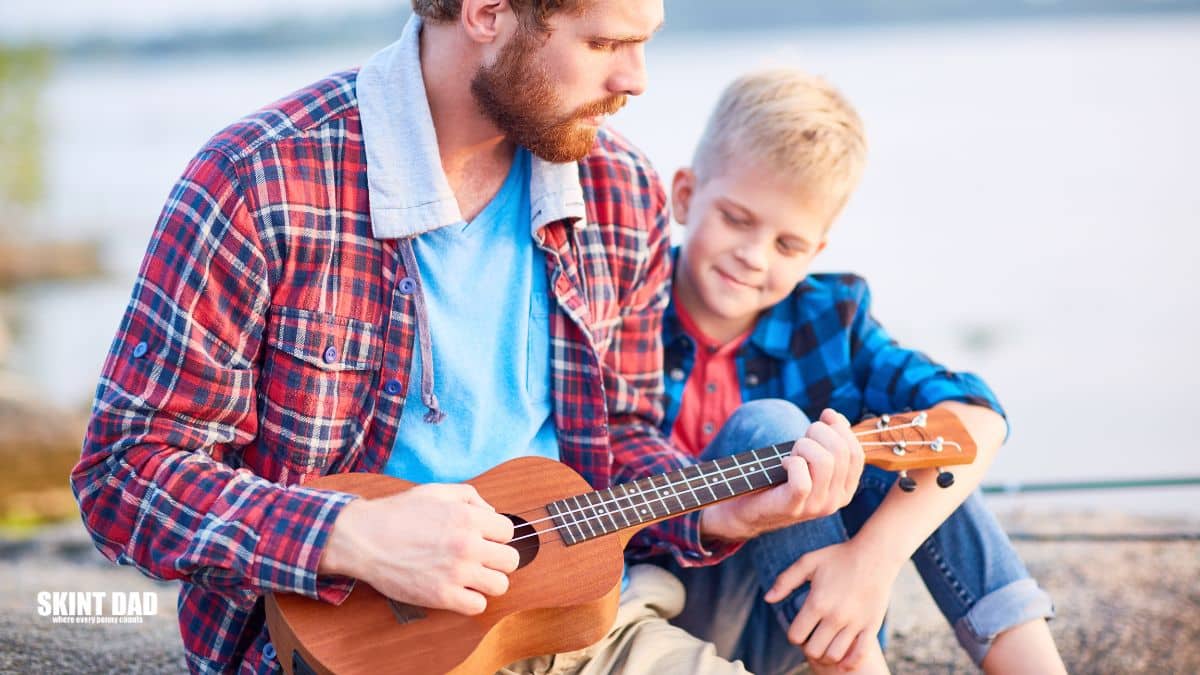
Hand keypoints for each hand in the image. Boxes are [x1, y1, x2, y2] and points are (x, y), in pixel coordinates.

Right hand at [318, 483, 518, 615]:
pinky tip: (459, 591)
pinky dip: (471, 601)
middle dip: (497, 559)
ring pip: (501, 585)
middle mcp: (467, 544)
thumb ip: (470, 496)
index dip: (496, 535)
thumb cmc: (399, 513)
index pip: (508, 531)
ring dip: (488, 582)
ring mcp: (456, 572)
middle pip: (511, 560)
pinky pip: (478, 606)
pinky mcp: (442, 596)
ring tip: (472, 577)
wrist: (364, 538)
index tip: (482, 539)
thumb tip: (493, 512)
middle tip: (480, 559)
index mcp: (468, 517)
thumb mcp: (436, 491)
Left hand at [700, 409, 863, 541]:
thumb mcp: (809, 457)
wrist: (749, 509)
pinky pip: (802, 480)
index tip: (825, 416)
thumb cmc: (779, 477)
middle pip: (841, 452)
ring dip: (804, 446)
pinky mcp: (794, 508)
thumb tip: (832, 415)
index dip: (841, 429)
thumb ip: (826, 439)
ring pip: (824, 462)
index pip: (856, 453)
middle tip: (800, 440)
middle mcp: (836, 501)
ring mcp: (816, 507)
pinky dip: (792, 463)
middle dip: (819, 433)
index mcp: (845, 489)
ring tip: (792, 453)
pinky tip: (783, 463)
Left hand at [765, 539, 897, 670]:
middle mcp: (835, 616)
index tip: (799, 629)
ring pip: (834, 656)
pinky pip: (859, 656)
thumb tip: (768, 599)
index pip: (796, 636)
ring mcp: (855, 623)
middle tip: (812, 637)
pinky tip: (843, 656)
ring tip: (826, 643)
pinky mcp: (871, 626)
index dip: (794, 635)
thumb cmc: (838, 556)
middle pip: (813, 651)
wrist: (875, 555)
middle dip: (808, 647)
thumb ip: (785, 581)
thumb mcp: (808, 562)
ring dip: (826, 654)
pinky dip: (849, 662)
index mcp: (817, 602)